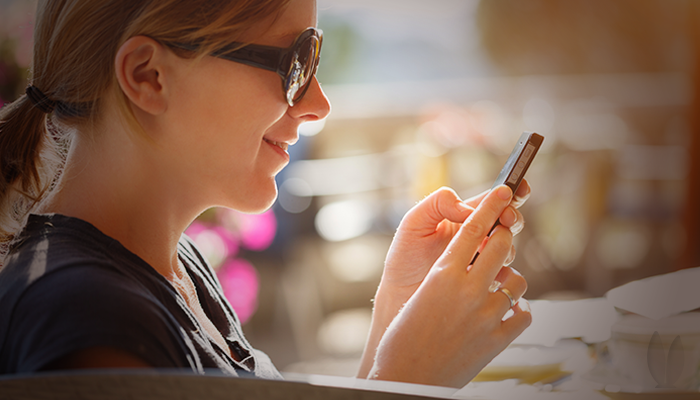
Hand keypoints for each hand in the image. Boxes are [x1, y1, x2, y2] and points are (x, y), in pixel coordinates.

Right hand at [368, 185, 531, 386]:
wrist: (405, 380)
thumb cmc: (401, 339)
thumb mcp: (420, 297)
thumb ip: (447, 277)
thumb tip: (467, 263)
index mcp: (443, 274)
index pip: (473, 228)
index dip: (491, 205)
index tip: (506, 190)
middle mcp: (468, 289)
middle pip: (502, 246)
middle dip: (504, 238)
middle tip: (501, 239)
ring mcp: (487, 315)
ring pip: (518, 280)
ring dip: (510, 280)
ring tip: (497, 288)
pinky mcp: (498, 340)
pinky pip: (523, 314)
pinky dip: (517, 310)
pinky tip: (504, 313)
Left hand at [381, 180, 529, 306]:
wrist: (398, 296)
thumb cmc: (404, 257)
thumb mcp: (414, 221)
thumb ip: (439, 203)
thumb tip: (469, 210)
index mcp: (463, 217)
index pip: (491, 200)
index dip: (509, 192)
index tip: (515, 189)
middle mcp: (477, 237)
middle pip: (508, 221)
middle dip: (512, 216)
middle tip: (505, 218)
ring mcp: (483, 261)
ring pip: (508, 247)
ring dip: (506, 243)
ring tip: (486, 246)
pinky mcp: (485, 284)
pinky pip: (505, 275)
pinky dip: (503, 270)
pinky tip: (488, 270)